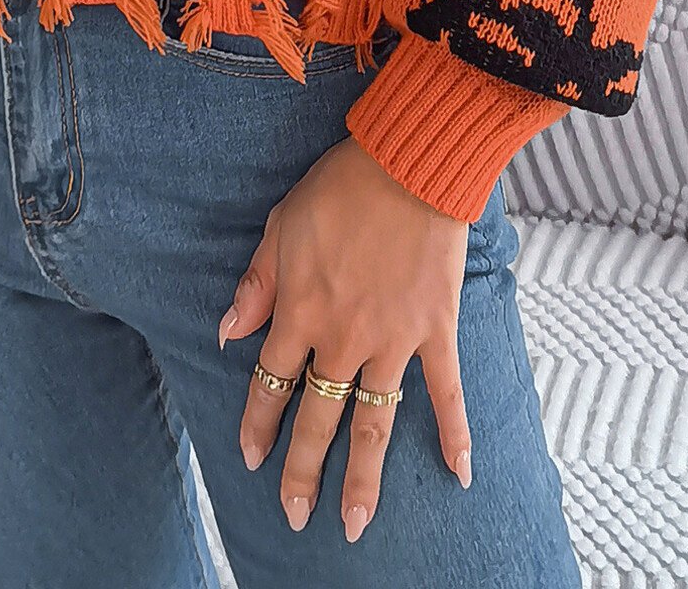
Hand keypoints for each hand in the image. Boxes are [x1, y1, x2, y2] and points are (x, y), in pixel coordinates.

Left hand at [219, 136, 471, 542]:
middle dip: (303, 472)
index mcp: (300, 311)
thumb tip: (228, 332)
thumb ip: (257, 285)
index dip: (258, 423)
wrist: (408, 163)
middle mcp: (343, 337)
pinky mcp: (436, 330)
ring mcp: (393, 339)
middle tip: (295, 518)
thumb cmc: (340, 186)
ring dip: (363, 476)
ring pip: (374, 421)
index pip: (270, 382)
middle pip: (318, 417)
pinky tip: (459, 475)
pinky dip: (455, 434)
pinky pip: (446, 392)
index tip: (250, 457)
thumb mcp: (280, 226)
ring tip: (355, 524)